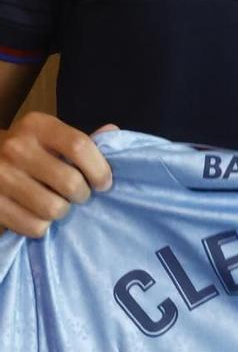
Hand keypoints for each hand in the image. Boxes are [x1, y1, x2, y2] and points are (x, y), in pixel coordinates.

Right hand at [0, 112, 112, 238]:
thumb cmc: (28, 148)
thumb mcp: (50, 134)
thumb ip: (80, 139)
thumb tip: (112, 131)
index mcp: (37, 126)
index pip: (79, 146)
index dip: (99, 169)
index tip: (104, 183)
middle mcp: (16, 148)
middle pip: (69, 182)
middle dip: (83, 194)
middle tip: (80, 195)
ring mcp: (0, 176)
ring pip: (52, 208)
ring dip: (63, 211)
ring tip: (60, 204)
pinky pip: (32, 225)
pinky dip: (43, 226)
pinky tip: (40, 215)